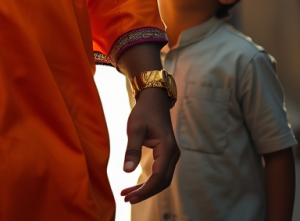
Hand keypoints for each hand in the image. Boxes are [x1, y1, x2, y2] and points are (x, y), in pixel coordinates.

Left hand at [119, 87, 179, 204]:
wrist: (154, 100)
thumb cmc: (144, 112)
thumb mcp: (134, 128)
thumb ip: (131, 149)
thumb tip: (126, 171)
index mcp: (167, 148)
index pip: (159, 176)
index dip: (146, 190)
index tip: (131, 197)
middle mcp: (173, 154)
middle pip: (162, 182)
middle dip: (145, 193)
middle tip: (127, 199)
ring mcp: (171, 155)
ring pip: (161, 180)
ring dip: (146, 189)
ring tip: (127, 195)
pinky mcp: (166, 155)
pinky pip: (159, 174)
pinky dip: (148, 182)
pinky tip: (134, 186)